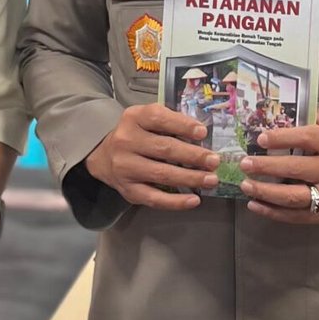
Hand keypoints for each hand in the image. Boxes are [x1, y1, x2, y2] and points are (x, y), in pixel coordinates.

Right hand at [85, 105, 220, 208]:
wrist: (104, 157)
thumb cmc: (136, 135)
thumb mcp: (146, 119)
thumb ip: (170, 122)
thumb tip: (201, 135)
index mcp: (133, 118)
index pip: (159, 118)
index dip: (182, 125)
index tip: (203, 133)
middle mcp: (126, 141)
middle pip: (164, 149)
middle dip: (193, 156)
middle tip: (214, 161)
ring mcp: (126, 167)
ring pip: (162, 174)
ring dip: (190, 178)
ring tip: (211, 179)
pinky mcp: (128, 190)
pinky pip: (154, 198)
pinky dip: (176, 201)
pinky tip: (194, 200)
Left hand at [238, 107, 318, 225]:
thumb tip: (299, 117)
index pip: (308, 139)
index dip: (283, 138)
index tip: (261, 138)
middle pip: (296, 169)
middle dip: (266, 167)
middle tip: (245, 163)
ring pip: (294, 197)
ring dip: (265, 193)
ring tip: (245, 185)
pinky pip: (296, 216)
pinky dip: (273, 213)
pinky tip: (255, 206)